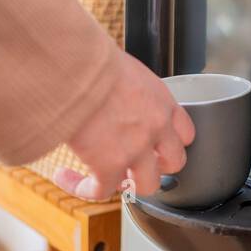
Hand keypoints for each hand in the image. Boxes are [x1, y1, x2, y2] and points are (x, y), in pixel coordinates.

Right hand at [53, 50, 194, 199]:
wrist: (78, 67)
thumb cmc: (94, 59)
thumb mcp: (126, 70)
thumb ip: (130, 90)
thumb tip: (110, 91)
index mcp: (162, 102)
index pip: (185, 132)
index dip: (170, 143)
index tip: (156, 145)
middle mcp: (156, 127)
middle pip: (174, 162)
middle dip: (155, 166)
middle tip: (134, 164)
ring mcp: (136, 149)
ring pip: (146, 185)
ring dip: (127, 183)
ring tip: (104, 176)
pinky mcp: (109, 165)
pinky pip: (100, 191)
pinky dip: (82, 188)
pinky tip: (65, 176)